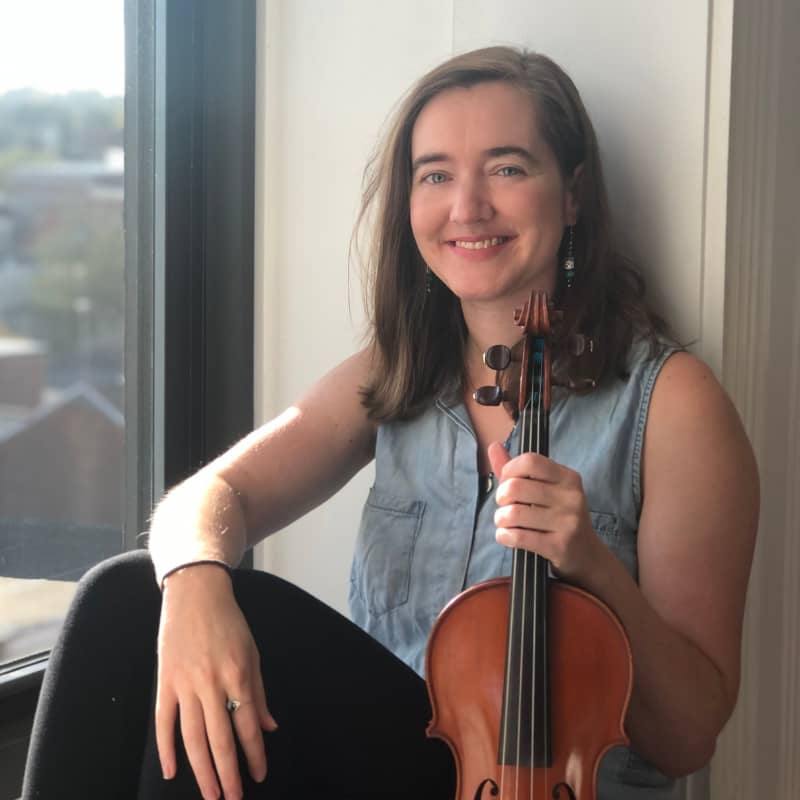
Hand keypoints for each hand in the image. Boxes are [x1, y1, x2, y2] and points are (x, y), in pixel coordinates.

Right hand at [156, 565, 277, 799]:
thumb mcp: (252, 652)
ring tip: (210, 794)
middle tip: (233, 799)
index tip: (259, 775)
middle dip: (228, 773)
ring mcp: (185, 684)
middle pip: (220, 738)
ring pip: (192, 738)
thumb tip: (269, 728)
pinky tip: (171, 771)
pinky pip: (164, 722)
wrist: (195, 595)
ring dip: (202, 770)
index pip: (248, 725)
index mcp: (239, 675)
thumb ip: (259, 692)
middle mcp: (212, 683)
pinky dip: (166, 748)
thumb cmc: (229, 623)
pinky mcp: (165, 682)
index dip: (254, 754)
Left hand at [487, 442, 600, 582]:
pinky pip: (518, 537)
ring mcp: (567, 522)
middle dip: (501, 497)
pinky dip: (504, 536)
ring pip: (514, 513)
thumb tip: (493, 446)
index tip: (506, 482)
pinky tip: (506, 536)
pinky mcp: (559, 546)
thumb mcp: (545, 489)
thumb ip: (517, 469)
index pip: (530, 461)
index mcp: (568, 478)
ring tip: (505, 522)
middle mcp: (571, 497)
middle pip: (516, 487)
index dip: (509, 470)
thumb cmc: (558, 516)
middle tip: (504, 505)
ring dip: (500, 519)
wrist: (585, 554)